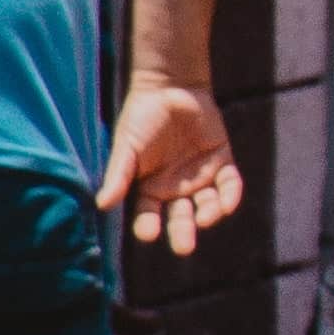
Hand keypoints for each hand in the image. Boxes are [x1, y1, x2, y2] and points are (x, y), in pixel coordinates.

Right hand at [101, 80, 245, 254]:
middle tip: (185, 247)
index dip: (148, 226)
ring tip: (206, 218)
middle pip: (181, 218)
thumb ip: (118, 174)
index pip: (148, 216)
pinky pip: (229, 184)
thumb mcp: (127, 147)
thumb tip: (102, 204)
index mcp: (149, 189)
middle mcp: (175, 189)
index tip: (148, 233)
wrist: (170, 87)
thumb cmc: (141, 118)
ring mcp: (200, 177)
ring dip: (209, 214)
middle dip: (183, 232)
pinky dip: (230, 194)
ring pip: (207, 204)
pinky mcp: (221, 161)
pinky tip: (227, 202)